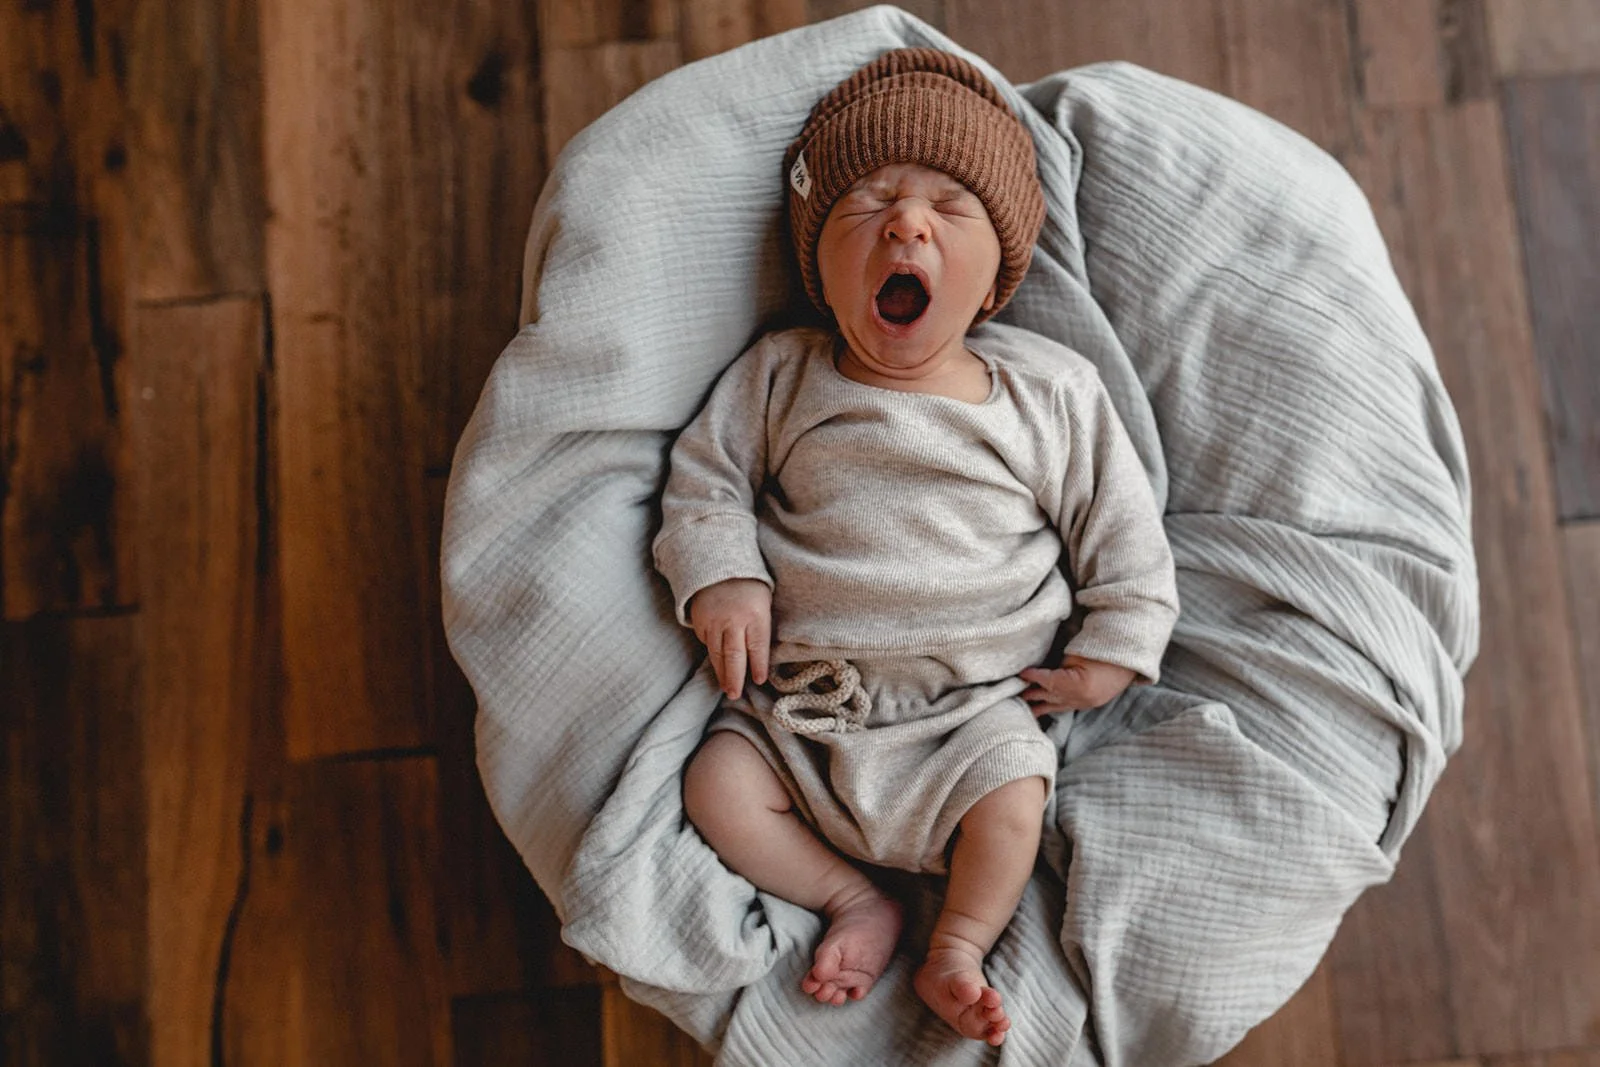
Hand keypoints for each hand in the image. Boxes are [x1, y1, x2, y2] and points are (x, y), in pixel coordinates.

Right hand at [688, 579, 771, 699]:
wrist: (719, 564)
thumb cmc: (749, 586)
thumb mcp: (764, 602)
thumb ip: (761, 628)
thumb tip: (760, 658)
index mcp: (755, 615)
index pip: (757, 648)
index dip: (758, 666)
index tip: (759, 681)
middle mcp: (733, 620)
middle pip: (734, 656)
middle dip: (735, 678)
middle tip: (735, 695)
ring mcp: (714, 621)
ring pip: (717, 654)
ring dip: (721, 673)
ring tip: (726, 687)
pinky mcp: (700, 621)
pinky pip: (706, 642)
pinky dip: (712, 653)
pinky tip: (717, 663)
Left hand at [1019, 655, 1135, 715]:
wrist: (1128, 661)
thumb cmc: (1102, 651)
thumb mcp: (1076, 656)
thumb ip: (1058, 667)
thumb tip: (1040, 673)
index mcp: (1078, 685)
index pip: (1048, 681)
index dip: (1033, 677)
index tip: (1021, 673)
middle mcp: (1080, 698)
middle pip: (1048, 697)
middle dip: (1030, 695)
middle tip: (1011, 693)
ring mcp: (1084, 704)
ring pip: (1055, 706)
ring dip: (1038, 705)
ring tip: (1020, 707)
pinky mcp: (1086, 704)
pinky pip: (1064, 707)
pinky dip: (1052, 706)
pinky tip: (1041, 709)